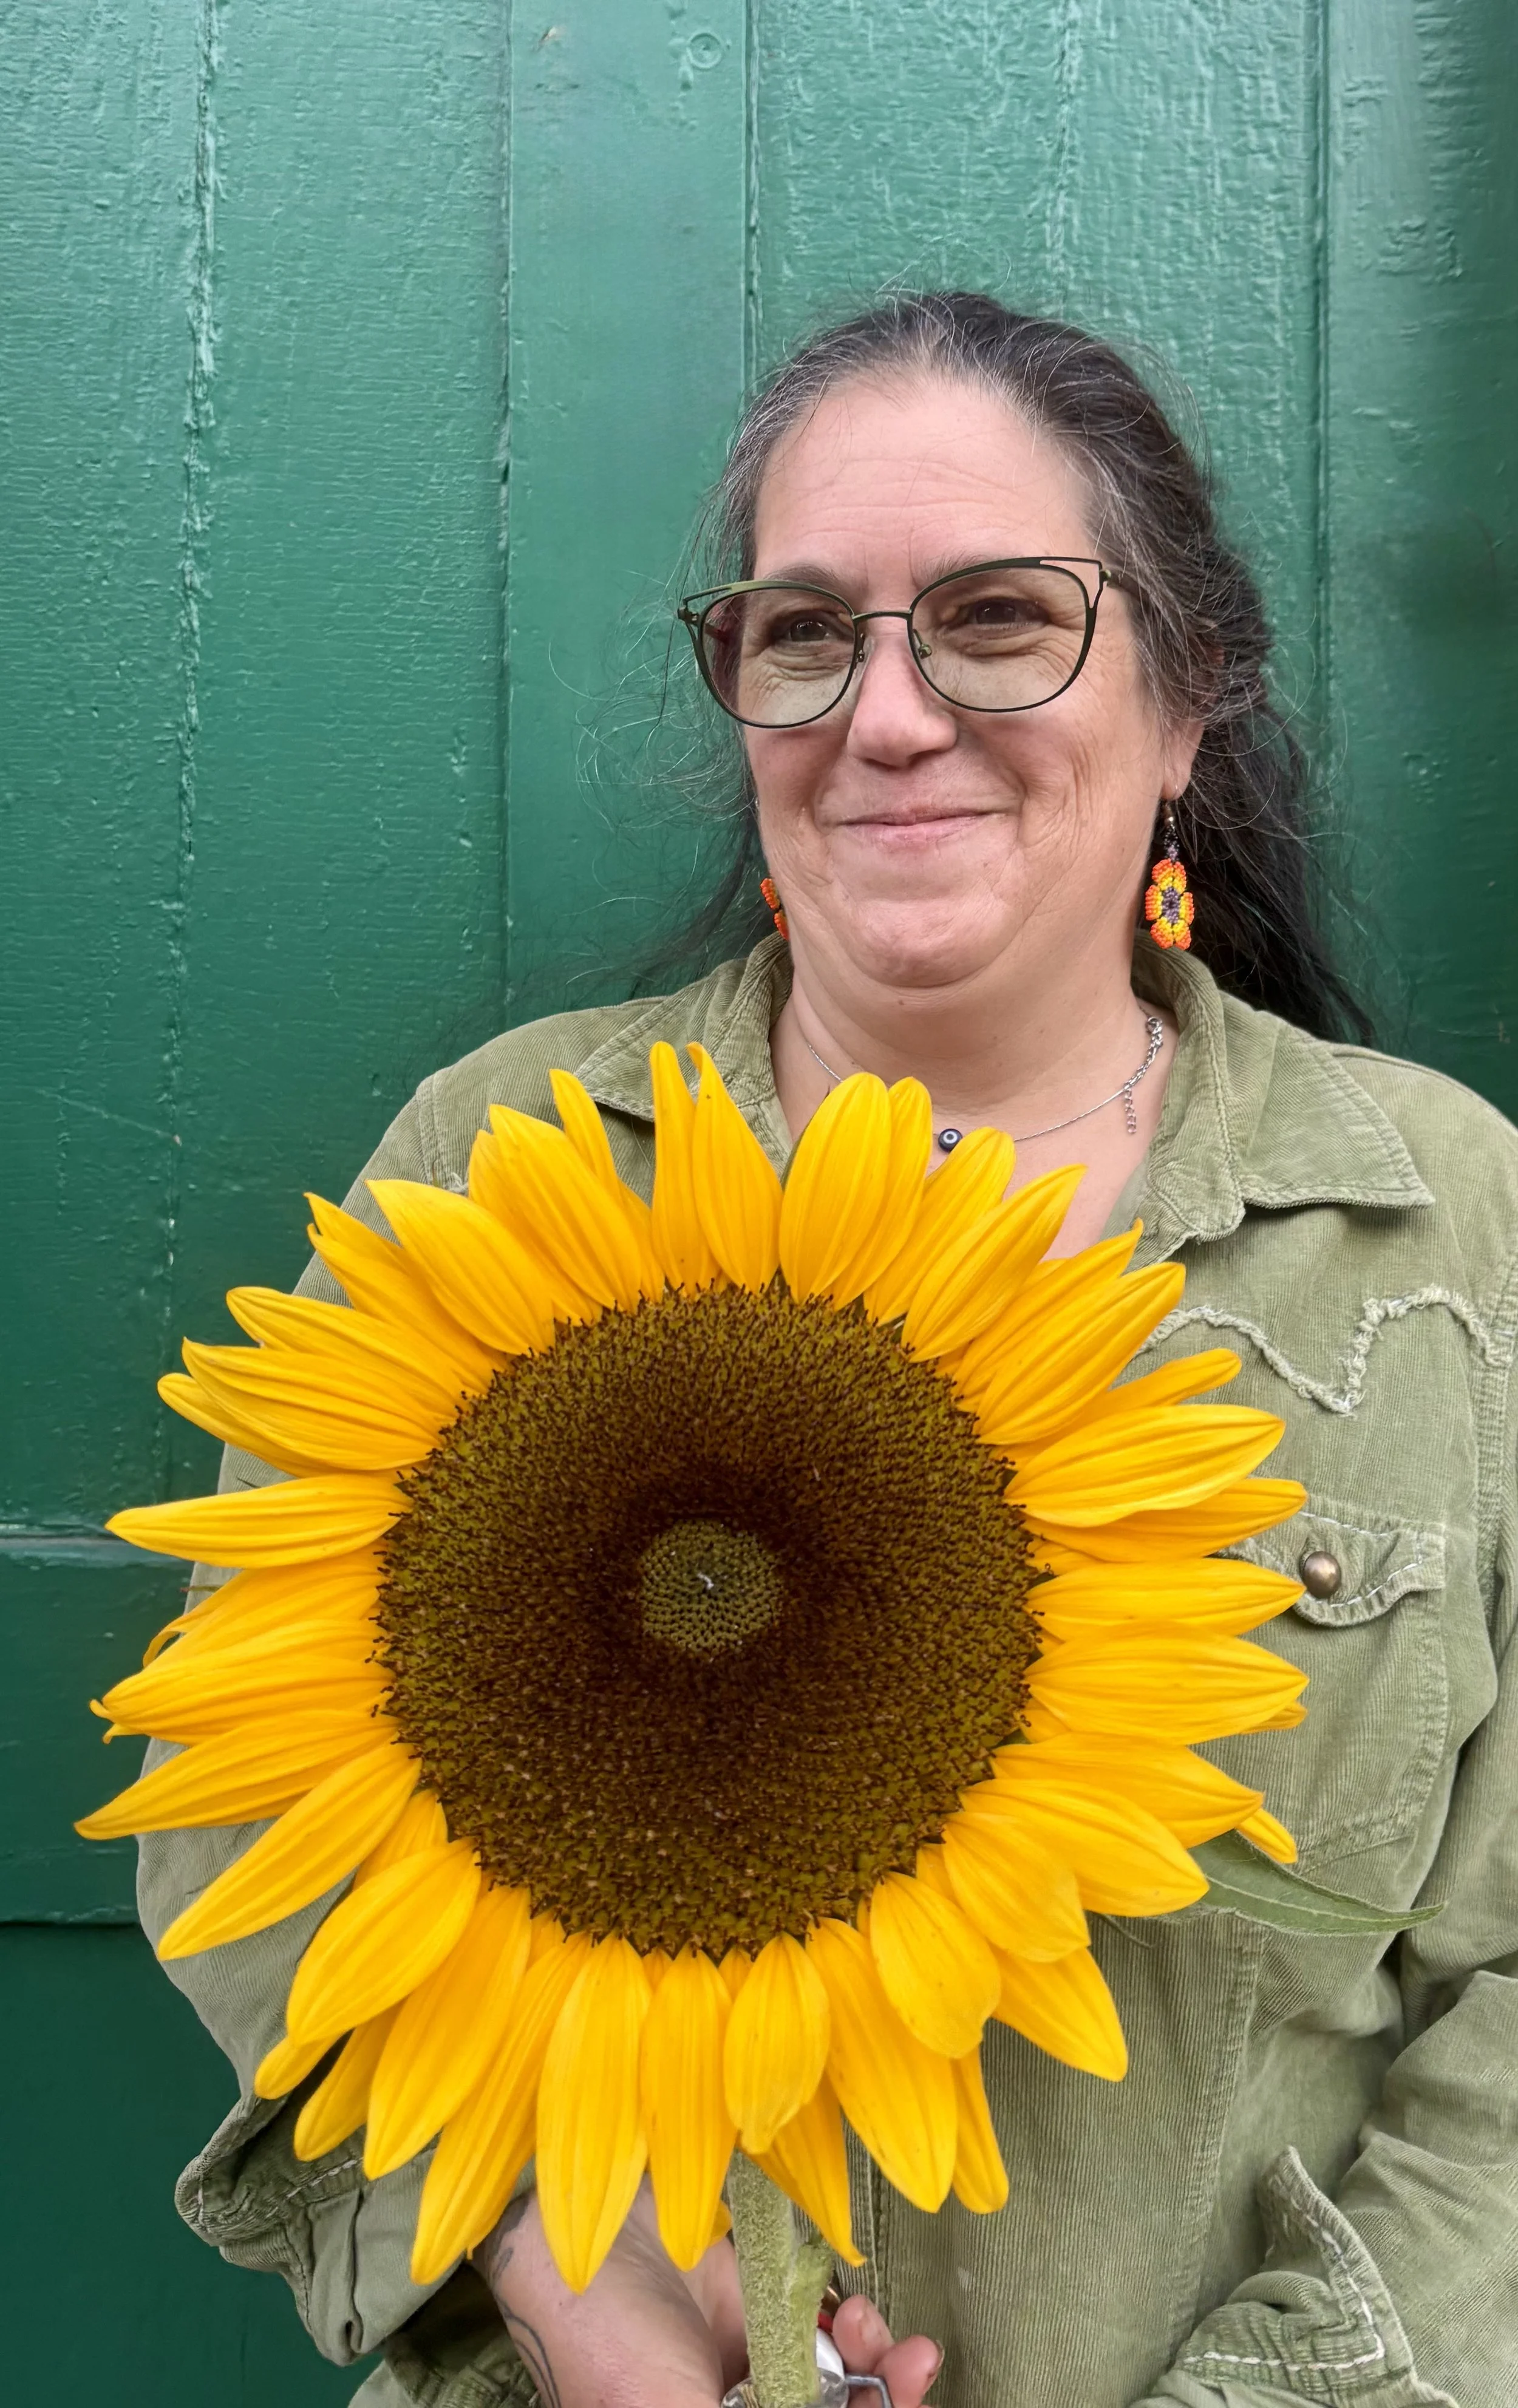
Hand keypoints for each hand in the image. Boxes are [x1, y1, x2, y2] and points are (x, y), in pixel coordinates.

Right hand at [473, 2185, 942, 2407]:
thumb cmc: (601, 2346)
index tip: (898, 2398)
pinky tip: (850, 2310)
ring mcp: (752, 2366)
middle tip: (915, 2367)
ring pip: (842, 2384)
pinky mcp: (757, 2309)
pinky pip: (824, 2332)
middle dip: (885, 2402)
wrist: (568, 2237)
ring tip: (871, 2327)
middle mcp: (737, 2406)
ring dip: (875, 2364)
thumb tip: (837, 2407)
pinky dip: (851, 2328)